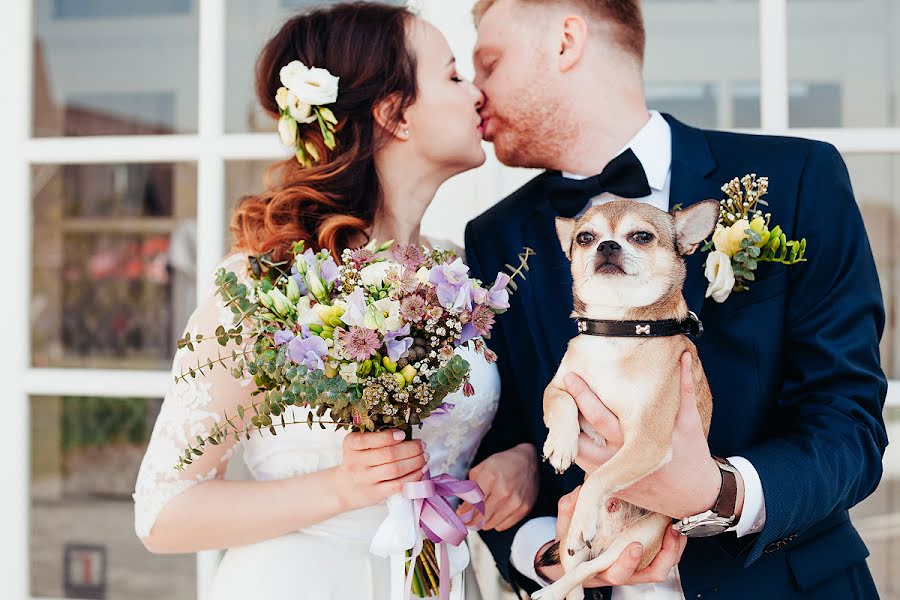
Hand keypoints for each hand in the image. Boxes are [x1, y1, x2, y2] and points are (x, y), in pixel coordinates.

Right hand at [337, 430, 426, 510]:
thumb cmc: (360, 460)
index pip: (369, 439)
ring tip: (424, 457)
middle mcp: (355, 461)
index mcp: (351, 444)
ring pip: (395, 469)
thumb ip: (378, 436)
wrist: (347, 487)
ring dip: (415, 462)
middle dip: (410, 449)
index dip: (389, 437)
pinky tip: (421, 471)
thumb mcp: (360, 445)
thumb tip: (407, 434)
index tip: (403, 434)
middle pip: (388, 454)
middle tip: (422, 446)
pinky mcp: (374, 493)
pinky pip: (398, 485)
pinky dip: (413, 477)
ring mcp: (365, 479)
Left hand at [457, 443, 538, 530]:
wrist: (529, 461)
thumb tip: (460, 508)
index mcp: (489, 477)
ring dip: (483, 521)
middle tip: (466, 518)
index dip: (462, 514)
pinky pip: (502, 526)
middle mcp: (503, 492)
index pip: (470, 505)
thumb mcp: (481, 468)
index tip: (458, 516)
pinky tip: (496, 512)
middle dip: (469, 520)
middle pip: (479, 519)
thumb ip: (468, 487)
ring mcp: (514, 502)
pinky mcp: (523, 509)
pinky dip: (496, 522)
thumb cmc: (503, 464)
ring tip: (482, 512)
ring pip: (489, 525)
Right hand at [536, 486, 687, 586]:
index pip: (617, 573)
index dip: (628, 562)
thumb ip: (569, 510)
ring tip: (675, 527)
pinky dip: (674, 546)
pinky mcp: (646, 561)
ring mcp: (636, 568)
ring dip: (674, 549)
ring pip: (662, 567)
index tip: (634, 545)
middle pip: (650, 573)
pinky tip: (674, 528)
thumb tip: (579, 492)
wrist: (576, 560)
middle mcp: (623, 572)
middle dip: (664, 555)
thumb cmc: (573, 546)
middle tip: (668, 531)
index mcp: (601, 569)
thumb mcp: (566, 527)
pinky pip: (664, 559)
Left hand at [567, 352, 729, 519]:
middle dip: (566, 413)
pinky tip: (575, 430)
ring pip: (577, 453)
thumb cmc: (693, 457)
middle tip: (556, 391)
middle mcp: (619, 460)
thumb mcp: (689, 423)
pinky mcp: (610, 486)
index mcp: (636, 442)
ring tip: (563, 407)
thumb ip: (684, 389)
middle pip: (579, 436)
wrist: (694, 498)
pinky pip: (584, 466)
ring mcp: (612, 476)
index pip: (599, 417)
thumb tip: (682, 357)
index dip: (581, 396)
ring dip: (569, 432)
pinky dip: (577, 447)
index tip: (569, 377)